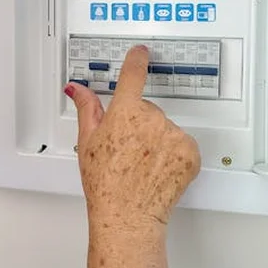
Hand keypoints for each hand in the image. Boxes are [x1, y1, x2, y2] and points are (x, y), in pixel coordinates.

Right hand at [66, 45, 200, 227]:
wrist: (127, 215)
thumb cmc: (104, 183)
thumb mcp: (88, 142)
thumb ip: (86, 109)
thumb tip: (77, 89)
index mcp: (125, 112)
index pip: (132, 76)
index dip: (136, 60)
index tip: (140, 52)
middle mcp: (152, 119)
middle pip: (148, 109)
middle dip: (139, 123)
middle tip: (127, 149)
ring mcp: (173, 135)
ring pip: (166, 127)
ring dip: (157, 140)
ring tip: (142, 163)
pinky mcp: (190, 153)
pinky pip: (183, 144)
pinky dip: (174, 154)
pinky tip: (158, 169)